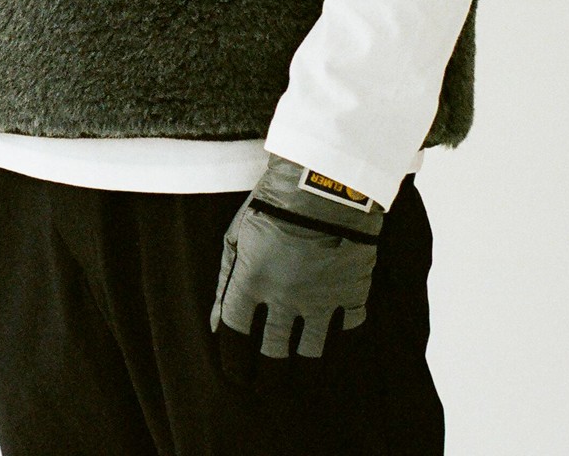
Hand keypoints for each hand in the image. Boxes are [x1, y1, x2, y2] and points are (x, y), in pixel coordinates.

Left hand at [209, 154, 383, 388]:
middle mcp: (284, 299)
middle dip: (266, 379)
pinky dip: (339, 341)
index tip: (234, 374)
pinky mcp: (352, 293)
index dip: (232, 362)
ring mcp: (321, 299)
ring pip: (311, 355)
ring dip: (302, 372)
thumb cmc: (273, 203)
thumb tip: (217, 324)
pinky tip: (332, 347)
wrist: (324, 182)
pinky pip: (347, 331)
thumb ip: (225, 282)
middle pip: (272, 356)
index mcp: (250, 282)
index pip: (234, 338)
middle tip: (265, 387)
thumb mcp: (237, 235)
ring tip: (299, 381)